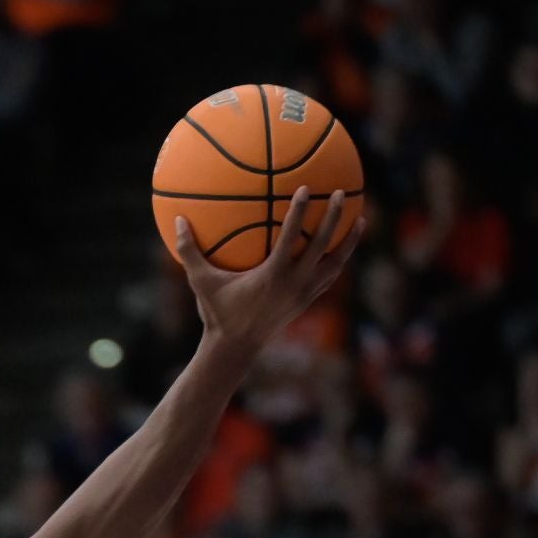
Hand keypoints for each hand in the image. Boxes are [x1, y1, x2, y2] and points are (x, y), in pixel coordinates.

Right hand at [175, 188, 363, 351]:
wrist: (236, 349)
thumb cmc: (217, 313)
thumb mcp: (201, 282)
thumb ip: (190, 251)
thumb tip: (177, 220)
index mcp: (274, 275)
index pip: (292, 237)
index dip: (301, 211)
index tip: (307, 188)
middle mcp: (295, 283)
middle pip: (322, 246)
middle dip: (333, 219)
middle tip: (341, 193)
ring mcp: (305, 294)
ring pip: (335, 264)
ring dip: (348, 242)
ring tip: (360, 221)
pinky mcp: (307, 302)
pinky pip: (329, 277)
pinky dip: (338, 260)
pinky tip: (342, 248)